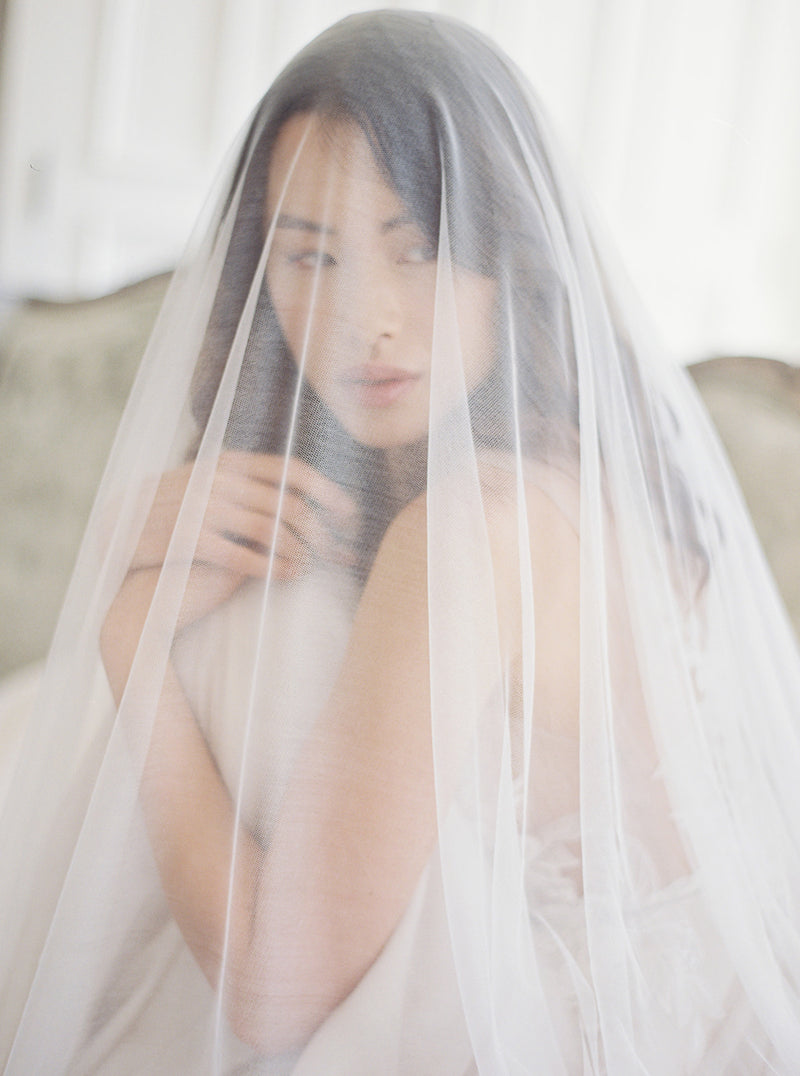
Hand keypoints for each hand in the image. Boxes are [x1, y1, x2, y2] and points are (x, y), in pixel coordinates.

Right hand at [100, 453, 358, 694]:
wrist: (118, 538)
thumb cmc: (176, 520)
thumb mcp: (210, 488)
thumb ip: (249, 486)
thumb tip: (304, 498)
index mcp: (228, 462)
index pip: (293, 471)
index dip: (329, 493)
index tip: (352, 516)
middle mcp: (217, 479)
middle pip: (290, 505)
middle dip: (324, 533)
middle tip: (343, 554)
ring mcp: (201, 508)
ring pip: (272, 531)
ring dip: (303, 553)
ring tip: (315, 568)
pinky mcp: (188, 540)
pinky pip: (244, 557)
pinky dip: (274, 568)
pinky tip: (291, 577)